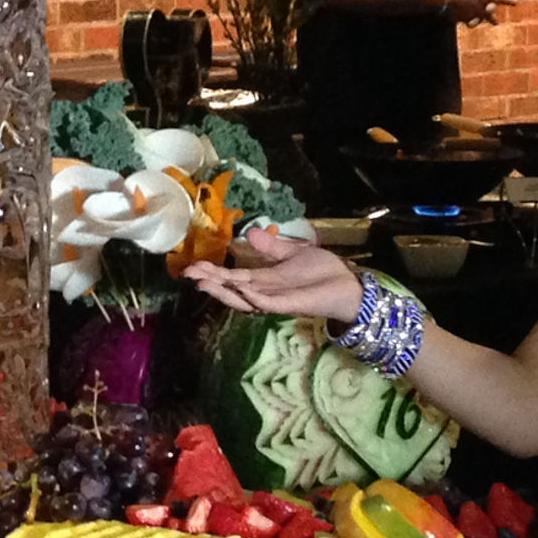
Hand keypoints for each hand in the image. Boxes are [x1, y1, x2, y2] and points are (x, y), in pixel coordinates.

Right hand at [185, 225, 365, 326]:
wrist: (348, 284)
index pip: (233, 278)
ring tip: (204, 282)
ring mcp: (277, 300)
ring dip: (224, 292)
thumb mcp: (292, 253)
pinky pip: (268, 303)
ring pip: (244, 299)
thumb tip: (250, 232)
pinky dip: (253, 297)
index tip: (192, 265)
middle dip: (211, 282)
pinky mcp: (291, 305)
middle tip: (188, 273)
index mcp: (265, 281)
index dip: (213, 273)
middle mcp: (265, 293)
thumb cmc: (322, 271)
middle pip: (232, 290)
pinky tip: (239, 286)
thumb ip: (271, 247)